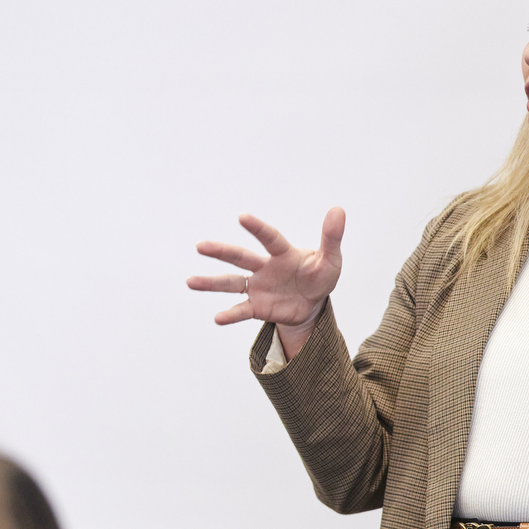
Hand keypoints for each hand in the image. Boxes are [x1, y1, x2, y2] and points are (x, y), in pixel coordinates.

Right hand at [188, 209, 345, 346]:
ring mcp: (258, 287)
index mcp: (282, 253)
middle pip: (240, 257)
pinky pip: (241, 311)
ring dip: (211, 283)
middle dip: (221, 251)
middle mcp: (265, 267)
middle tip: (200, 246)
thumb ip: (331, 237)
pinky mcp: (257, 307)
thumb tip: (338, 210)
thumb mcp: (331, 259)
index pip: (269, 238)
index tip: (242, 217)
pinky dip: (230, 315)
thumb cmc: (320, 275)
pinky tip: (217, 318)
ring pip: (231, 283)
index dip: (257, 228)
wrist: (312, 303)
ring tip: (190, 282)